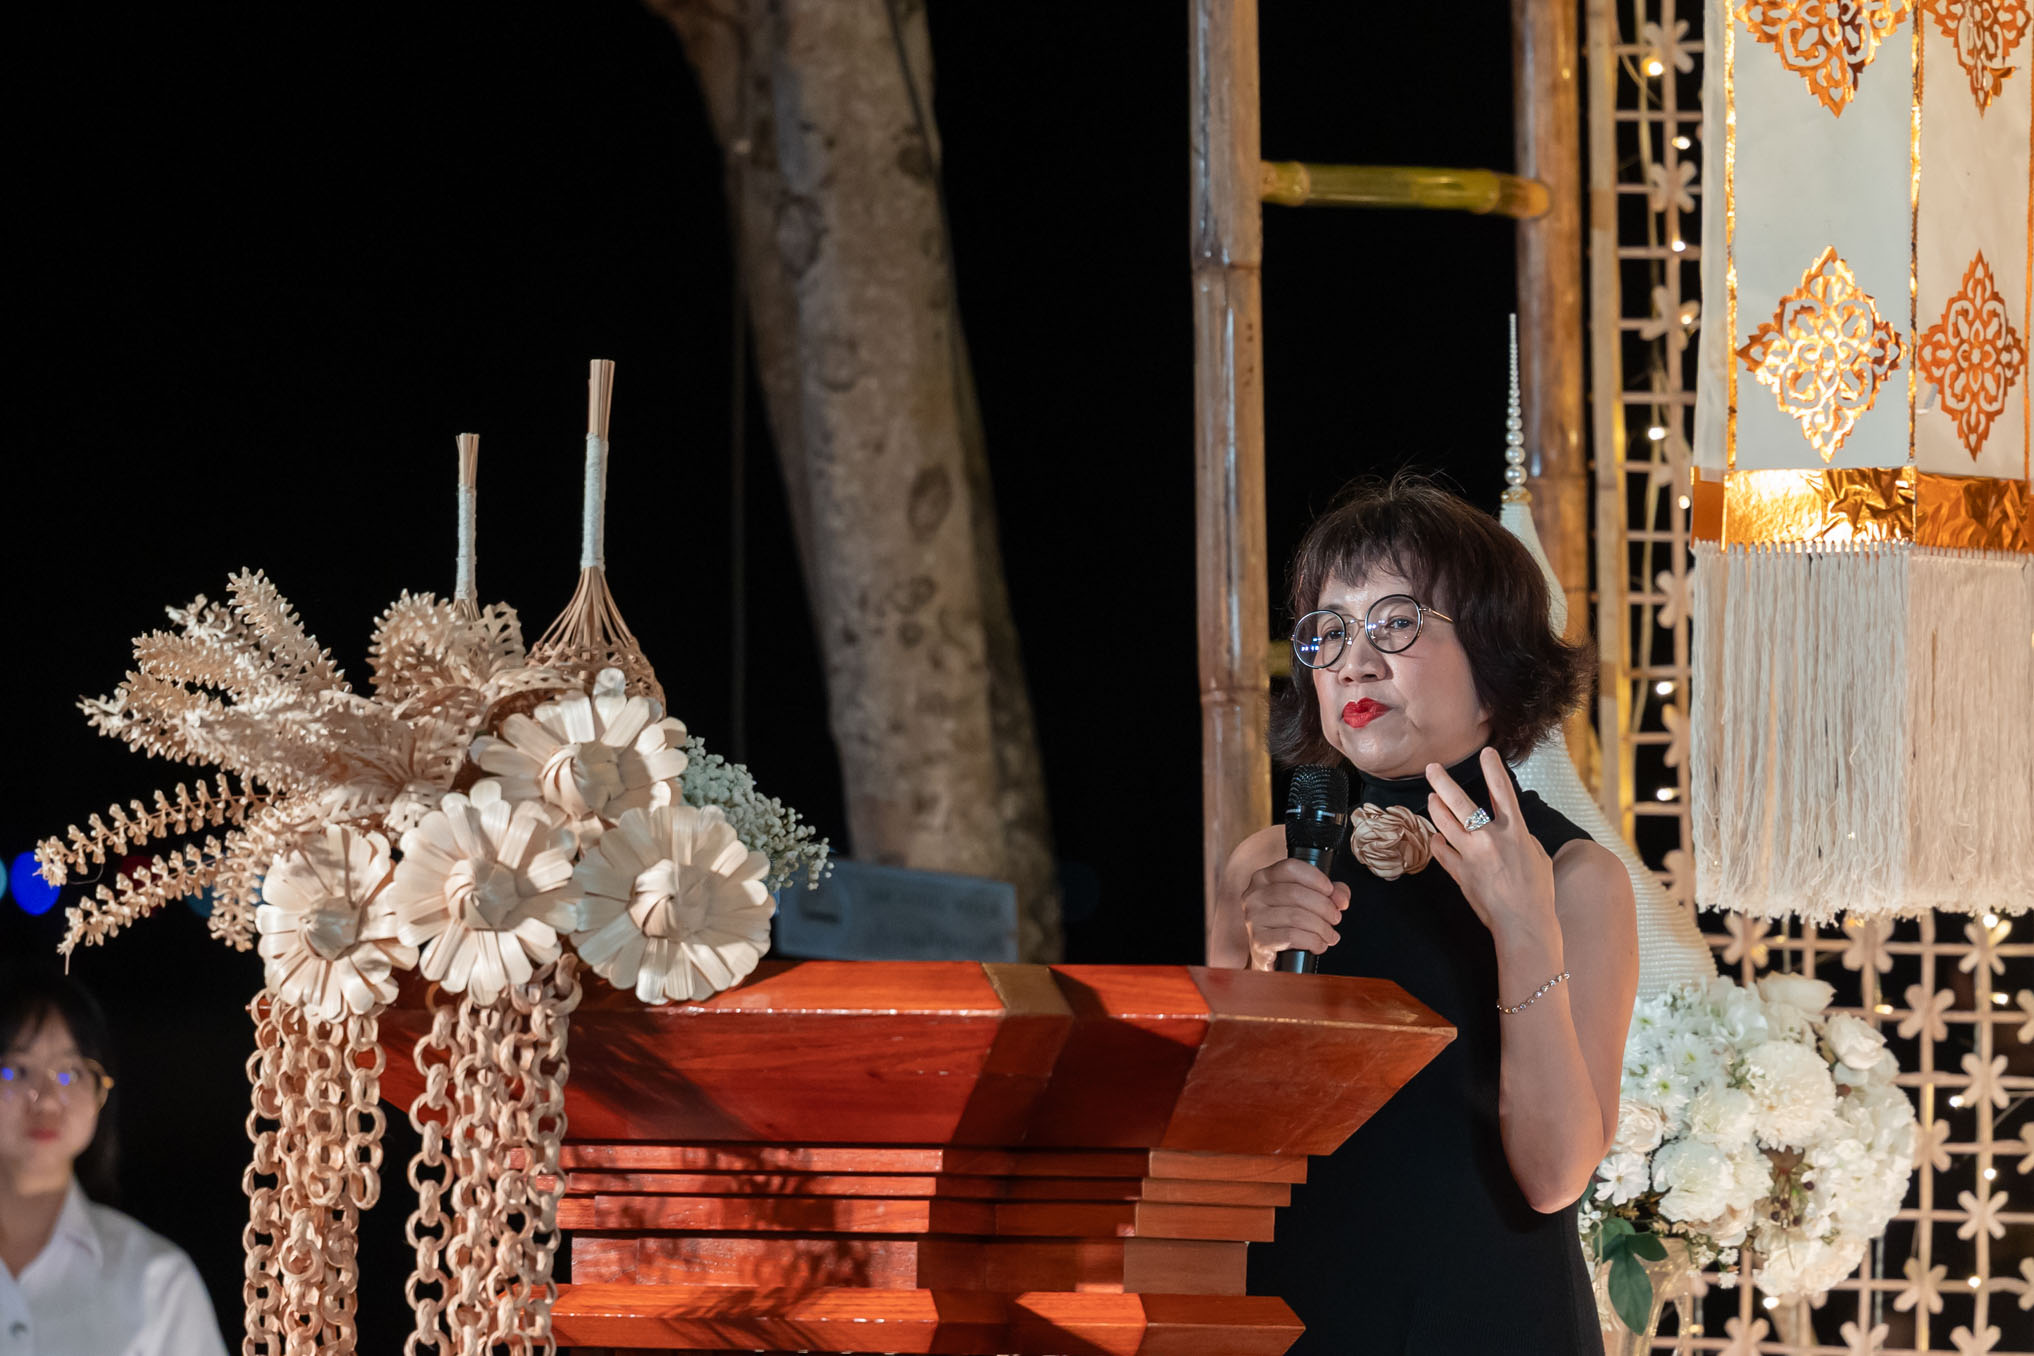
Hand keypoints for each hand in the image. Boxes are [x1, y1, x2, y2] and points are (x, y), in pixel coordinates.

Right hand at [1240, 858, 1349, 970]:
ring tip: (1330, 935)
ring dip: (1321, 927)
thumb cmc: (1288, 924)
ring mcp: (1253, 919)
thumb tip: (1341, 898)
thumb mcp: (1308, 901)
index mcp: (1263, 879)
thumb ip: (1331, 892)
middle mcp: (1254, 896)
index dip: (1315, 878)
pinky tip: (1319, 945)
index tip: (1331, 891)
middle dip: (1324, 907)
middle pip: (1295, 893)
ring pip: (1296, 916)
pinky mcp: (1258, 941)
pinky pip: (1292, 937)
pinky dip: (1312, 942)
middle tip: (1335, 918)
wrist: (1271, 956)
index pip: (1290, 868)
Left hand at [1426, 747, 1557, 944]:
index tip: (1486, 752)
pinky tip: (1437, 837)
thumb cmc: (1538, 891)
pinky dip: (1438, 842)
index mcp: (1515, 832)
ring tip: (1431, 798)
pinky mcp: (1459, 873)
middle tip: (1431, 768)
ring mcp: (1472, 856)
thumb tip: (1509, 829)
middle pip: (1460, 802)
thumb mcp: (1538, 856)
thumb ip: (1520, 836)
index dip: (1493, 769)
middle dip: (1442, 782)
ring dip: (1435, 808)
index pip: (1502, 791)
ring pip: (1444, 823)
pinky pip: (1441, 852)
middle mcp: (1490, 839)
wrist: (1524, 924)